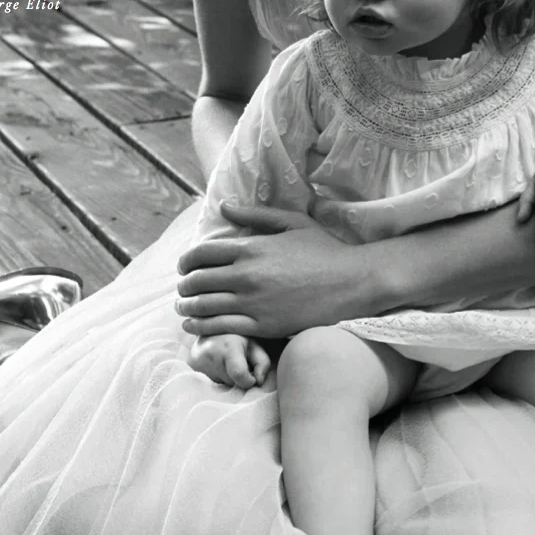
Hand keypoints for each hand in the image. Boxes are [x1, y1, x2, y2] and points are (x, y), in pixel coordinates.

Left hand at [177, 205, 378, 337]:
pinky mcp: (263, 326)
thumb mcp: (291, 222)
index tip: (184, 267)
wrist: (352, 282)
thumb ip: (255, 215)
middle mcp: (246, 275)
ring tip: (183, 308)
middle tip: (182, 290)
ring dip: (186, 308)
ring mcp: (253, 303)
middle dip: (184, 286)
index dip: (186, 261)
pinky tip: (193, 326)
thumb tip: (225, 207)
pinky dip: (200, 327)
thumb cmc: (324, 250)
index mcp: (251, 248)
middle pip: (197, 281)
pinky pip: (221, 328)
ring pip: (204, 307)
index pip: (201, 254)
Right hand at [187, 334, 270, 388]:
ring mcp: (196, 361)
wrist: (211, 321)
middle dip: (237, 378)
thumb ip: (262, 363)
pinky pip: (207, 382)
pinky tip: (217, 363)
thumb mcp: (256, 344)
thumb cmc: (239, 334)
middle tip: (237, 361)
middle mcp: (209, 354)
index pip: (239, 375)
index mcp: (228, 346)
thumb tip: (258, 382)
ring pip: (219, 384)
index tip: (252, 376)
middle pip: (230, 383)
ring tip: (226, 360)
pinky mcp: (190, 366)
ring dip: (226, 378)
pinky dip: (215, 377)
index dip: (249, 381)